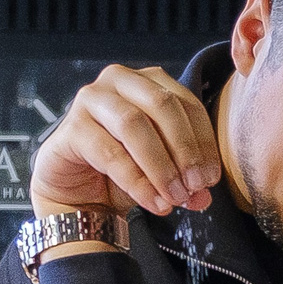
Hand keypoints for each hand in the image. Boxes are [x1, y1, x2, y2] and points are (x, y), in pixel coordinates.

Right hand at [31, 65, 221, 219]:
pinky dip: (137, 181)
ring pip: (134, 124)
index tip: (210, 178)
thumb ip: (186, 179)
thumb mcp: (162, 172)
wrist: (76, 194)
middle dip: (185, 150)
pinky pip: (110, 153)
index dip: (204, 141)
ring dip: (161, 166)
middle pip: (162, 106)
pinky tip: (154, 203)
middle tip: (196, 186)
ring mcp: (91, 100)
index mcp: (147, 81)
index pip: (187, 103)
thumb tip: (203, 196)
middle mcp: (118, 80)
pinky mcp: (71, 127)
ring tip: (175, 198)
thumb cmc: (121, 171)